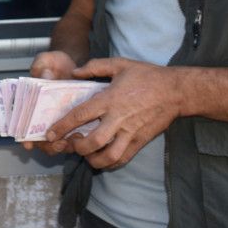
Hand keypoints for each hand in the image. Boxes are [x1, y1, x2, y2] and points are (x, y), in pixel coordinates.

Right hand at [22, 50, 80, 152]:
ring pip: (59, 143)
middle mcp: (43, 117)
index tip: (28, 144)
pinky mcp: (74, 121)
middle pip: (42, 141)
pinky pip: (75, 136)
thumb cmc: (53, 64)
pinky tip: (86, 134)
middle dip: (48, 146)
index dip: (24, 137)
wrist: (71, 63)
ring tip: (74, 139)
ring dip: (65, 146)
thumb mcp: (44, 61)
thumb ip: (41, 67)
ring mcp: (59, 121)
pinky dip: (79, 140)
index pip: (23, 126)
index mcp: (30, 106)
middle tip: (58, 143)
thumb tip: (46, 76)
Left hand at [43, 57, 183, 169]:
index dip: (62, 126)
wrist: (176, 91)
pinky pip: (122, 159)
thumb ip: (95, 67)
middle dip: (77, 147)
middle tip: (71, 143)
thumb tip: (75, 72)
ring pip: (108, 156)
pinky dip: (109, 163)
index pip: (80, 115)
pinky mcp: (140, 142)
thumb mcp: (120, 64)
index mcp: (110, 99)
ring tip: (86, 154)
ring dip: (92, 160)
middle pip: (92, 142)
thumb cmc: (147, 76)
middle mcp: (119, 119)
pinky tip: (102, 159)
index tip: (50, 134)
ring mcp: (130, 133)